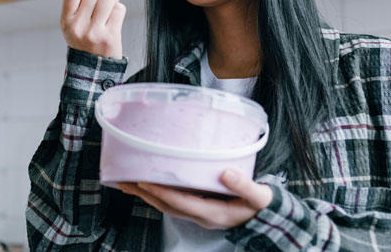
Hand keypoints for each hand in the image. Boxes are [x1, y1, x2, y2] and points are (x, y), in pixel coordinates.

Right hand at [60, 0, 125, 58]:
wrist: (92, 71)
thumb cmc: (84, 42)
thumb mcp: (72, 24)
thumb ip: (75, 2)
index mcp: (66, 20)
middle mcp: (78, 26)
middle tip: (102, 2)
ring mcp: (94, 32)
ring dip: (113, 0)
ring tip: (109, 10)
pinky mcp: (110, 37)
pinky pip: (119, 9)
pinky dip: (119, 11)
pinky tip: (115, 20)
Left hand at [118, 169, 272, 229]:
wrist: (266, 218)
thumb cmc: (262, 206)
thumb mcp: (259, 197)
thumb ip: (244, 185)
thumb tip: (225, 172)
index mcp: (213, 213)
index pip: (180, 203)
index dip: (161, 192)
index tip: (143, 181)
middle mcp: (201, 216)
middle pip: (166, 206)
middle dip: (144, 194)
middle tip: (123, 181)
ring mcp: (199, 214)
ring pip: (167, 206)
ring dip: (147, 195)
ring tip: (127, 183)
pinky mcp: (199, 208)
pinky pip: (173, 202)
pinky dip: (158, 194)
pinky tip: (148, 185)